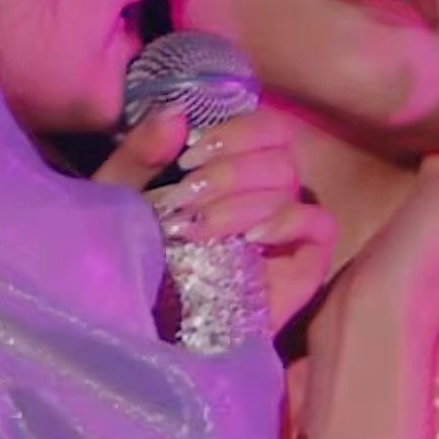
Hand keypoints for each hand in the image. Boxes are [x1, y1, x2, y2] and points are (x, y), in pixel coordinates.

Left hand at [95, 108, 334, 333]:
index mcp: (228, 170)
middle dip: (230, 173)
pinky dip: (290, 221)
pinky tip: (251, 239)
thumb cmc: (125, 255)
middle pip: (278, 155)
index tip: (190, 157)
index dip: (237, 131)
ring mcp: (284, 233)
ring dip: (243, 201)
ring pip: (293, 186)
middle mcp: (262, 196)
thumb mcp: (117, 198)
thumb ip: (139, 154)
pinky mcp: (300, 269)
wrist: (134, 323)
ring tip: (199, 230)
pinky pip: (321, 227)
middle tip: (185, 203)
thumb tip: (177, 115)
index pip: (265, 128)